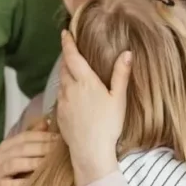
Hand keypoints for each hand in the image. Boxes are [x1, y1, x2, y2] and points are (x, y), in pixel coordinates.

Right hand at [0, 119, 58, 185]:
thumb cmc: (10, 172)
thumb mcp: (19, 155)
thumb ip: (32, 138)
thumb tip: (47, 121)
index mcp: (7, 145)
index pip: (26, 136)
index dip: (43, 136)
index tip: (60, 138)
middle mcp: (0, 156)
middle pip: (22, 148)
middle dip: (42, 148)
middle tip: (59, 151)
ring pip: (15, 164)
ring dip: (33, 163)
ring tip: (49, 164)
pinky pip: (10, 184)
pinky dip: (22, 183)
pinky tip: (34, 182)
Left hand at [56, 29, 131, 185]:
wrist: (90, 151)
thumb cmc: (108, 125)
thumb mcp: (118, 98)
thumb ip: (121, 74)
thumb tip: (127, 53)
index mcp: (85, 81)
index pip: (72, 56)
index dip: (67, 43)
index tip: (65, 33)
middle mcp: (70, 89)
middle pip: (64, 67)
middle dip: (67, 58)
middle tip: (71, 52)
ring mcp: (62, 102)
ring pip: (61, 82)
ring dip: (65, 74)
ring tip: (73, 72)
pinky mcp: (59, 115)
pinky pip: (60, 96)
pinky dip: (65, 90)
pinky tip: (73, 96)